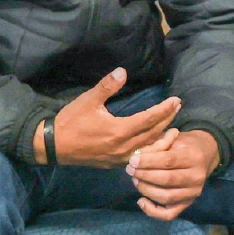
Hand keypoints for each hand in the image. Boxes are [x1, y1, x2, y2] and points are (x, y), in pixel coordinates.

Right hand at [33, 67, 180, 168]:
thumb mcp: (88, 100)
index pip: (149, 119)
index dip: (164, 109)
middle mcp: (124, 147)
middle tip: (178, 108)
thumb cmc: (72, 121)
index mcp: (119, 131)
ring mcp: (120, 158)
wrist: (55, 145)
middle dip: (167, 120)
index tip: (175, 100)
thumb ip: (107, 86)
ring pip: (149, 150)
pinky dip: (151, 150)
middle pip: (153, 134)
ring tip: (174, 130)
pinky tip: (154, 145)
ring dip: (163, 139)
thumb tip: (123, 71)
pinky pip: (140, 158)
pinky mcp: (115, 164)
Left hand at [126, 129, 219, 220]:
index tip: (132, 160)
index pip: (168, 161)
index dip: (148, 161)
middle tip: (130, 169)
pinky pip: (169, 214)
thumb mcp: (174, 138)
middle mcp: (196, 177)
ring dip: (146, 190)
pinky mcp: (188, 203)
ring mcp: (193, 193)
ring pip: (166, 197)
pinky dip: (153, 211)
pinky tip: (141, 201)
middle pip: (166, 179)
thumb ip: (158, 144)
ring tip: (135, 179)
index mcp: (193, 157)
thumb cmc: (184, 144)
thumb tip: (138, 154)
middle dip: (144, 175)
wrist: (204, 154)